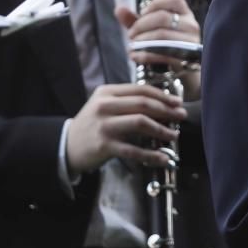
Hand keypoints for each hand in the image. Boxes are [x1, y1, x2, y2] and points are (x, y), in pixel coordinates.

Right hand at [65, 83, 186, 175]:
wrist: (66, 146)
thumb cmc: (92, 124)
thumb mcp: (104, 105)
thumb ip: (127, 101)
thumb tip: (161, 103)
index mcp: (107, 92)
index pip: (141, 89)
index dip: (162, 95)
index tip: (177, 102)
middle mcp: (105, 106)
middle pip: (143, 104)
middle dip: (167, 110)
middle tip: (181, 116)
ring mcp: (104, 126)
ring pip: (141, 123)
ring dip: (162, 129)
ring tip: (174, 135)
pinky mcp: (104, 146)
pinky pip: (133, 150)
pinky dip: (151, 154)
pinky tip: (162, 158)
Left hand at [117, 0, 200, 96]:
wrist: (183, 72)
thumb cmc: (165, 46)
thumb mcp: (150, 30)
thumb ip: (134, 19)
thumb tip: (119, 8)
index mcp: (185, 13)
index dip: (155, 4)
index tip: (141, 14)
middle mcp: (191, 25)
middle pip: (163, 17)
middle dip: (141, 25)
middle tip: (130, 34)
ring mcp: (191, 42)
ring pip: (162, 35)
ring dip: (142, 40)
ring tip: (132, 46)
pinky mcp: (187, 59)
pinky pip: (163, 53)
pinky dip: (145, 55)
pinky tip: (135, 56)